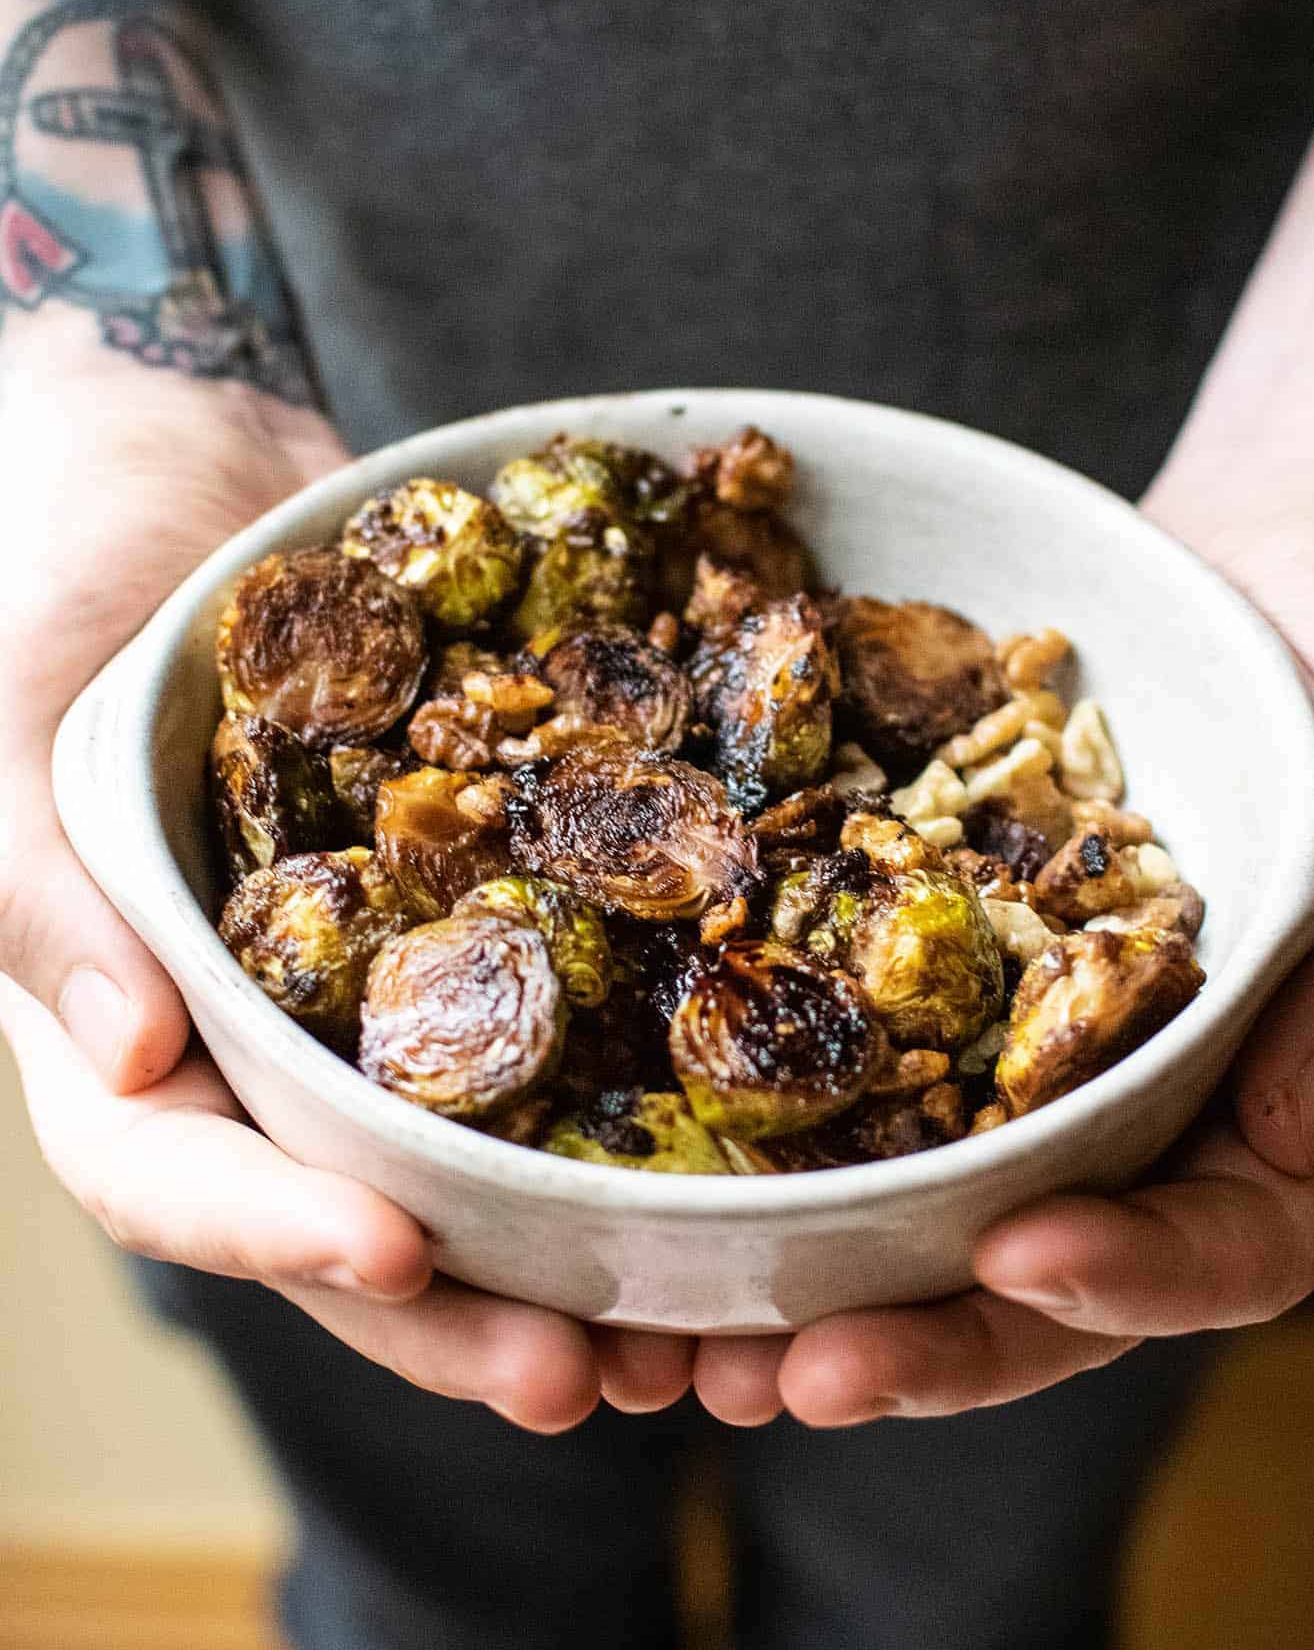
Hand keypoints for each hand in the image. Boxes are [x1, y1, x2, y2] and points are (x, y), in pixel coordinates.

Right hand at [1, 359, 693, 1428]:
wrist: (179, 439)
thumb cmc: (42, 548)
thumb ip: (31, 875)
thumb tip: (129, 1057)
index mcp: (119, 1010)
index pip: (173, 1173)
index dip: (271, 1229)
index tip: (396, 1249)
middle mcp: (253, 1025)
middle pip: (345, 1209)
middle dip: (456, 1309)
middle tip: (587, 1372)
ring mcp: (371, 970)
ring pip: (471, 1146)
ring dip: (566, 1249)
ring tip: (693, 1329)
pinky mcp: (474, 895)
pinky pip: (558, 1000)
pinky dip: (636, 1079)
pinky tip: (744, 1136)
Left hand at [693, 471, 1313, 1427]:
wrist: (1303, 550)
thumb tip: (1283, 1139)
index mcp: (1300, 1105)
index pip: (1226, 1246)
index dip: (1127, 1275)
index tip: (1009, 1258)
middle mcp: (1168, 1098)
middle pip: (1050, 1265)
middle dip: (925, 1336)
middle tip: (788, 1376)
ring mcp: (1059, 1034)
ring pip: (937, 1188)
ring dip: (820, 1271)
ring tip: (685, 1336)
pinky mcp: (969, 956)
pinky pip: (873, 1046)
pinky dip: (781, 1114)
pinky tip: (669, 1149)